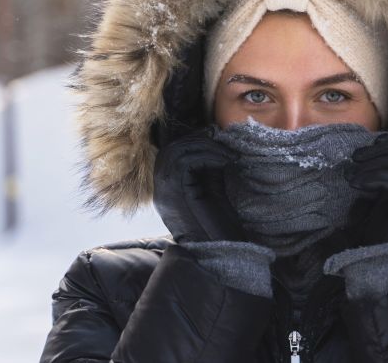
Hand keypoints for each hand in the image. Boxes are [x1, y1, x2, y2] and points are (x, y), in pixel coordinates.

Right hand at [152, 127, 244, 243]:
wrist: (221, 252)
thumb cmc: (220, 224)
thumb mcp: (210, 187)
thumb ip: (205, 165)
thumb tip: (211, 136)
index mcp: (166, 189)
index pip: (170, 152)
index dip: (193, 141)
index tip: (216, 142)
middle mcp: (160, 190)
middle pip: (171, 149)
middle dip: (200, 141)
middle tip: (224, 147)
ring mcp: (164, 191)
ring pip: (178, 151)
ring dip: (207, 148)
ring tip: (227, 156)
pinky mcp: (176, 193)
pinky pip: (187, 162)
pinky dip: (208, 156)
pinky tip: (225, 163)